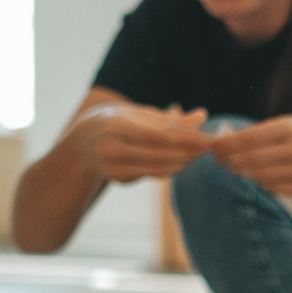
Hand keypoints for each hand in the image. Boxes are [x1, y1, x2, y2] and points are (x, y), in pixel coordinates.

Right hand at [81, 102, 210, 183]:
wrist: (84, 139)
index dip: (184, 139)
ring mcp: (111, 166)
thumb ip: (172, 118)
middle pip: (158, 154)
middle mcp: (111, 147)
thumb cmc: (120, 121)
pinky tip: (182, 162)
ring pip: (155, 168)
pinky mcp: (116, 178)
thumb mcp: (141, 114)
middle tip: (207, 149)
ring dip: (181, 163)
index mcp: (117, 125)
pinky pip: (149, 175)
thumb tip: (202, 116)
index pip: (157, 135)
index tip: (206, 139)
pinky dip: (169, 169)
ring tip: (198, 155)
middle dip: (187, 152)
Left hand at [207, 114, 291, 198]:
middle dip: (230, 161)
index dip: (226, 145)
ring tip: (241, 168)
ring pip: (259, 177)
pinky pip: (273, 189)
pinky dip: (264, 183)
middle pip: (250, 160)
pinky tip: (265, 176)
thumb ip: (259, 133)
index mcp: (290, 127)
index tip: (213, 148)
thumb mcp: (288, 125)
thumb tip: (223, 141)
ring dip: (246, 173)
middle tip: (221, 161)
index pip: (247, 138)